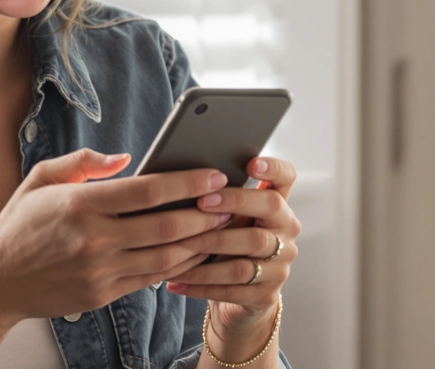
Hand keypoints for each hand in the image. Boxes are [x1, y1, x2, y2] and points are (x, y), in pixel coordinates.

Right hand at [0, 148, 232, 328]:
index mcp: (78, 204)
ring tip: (220, 227)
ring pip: (165, 258)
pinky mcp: (102, 295)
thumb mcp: (40, 179)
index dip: (186, 183)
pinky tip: (191, 251)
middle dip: (204, 214)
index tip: (213, 174)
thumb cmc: (20, 223)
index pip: (145, 191)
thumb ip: (83, 162)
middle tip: (229, 201)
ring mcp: (98, 271)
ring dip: (199, 243)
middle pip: (164, 227)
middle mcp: (92, 240)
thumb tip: (127, 159)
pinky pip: (151, 279)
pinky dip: (177, 265)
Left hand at [164, 157, 299, 340]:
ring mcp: (280, 266)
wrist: (234, 296)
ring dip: (208, 247)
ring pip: (248, 251)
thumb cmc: (222, 244)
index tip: (250, 163)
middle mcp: (285, 233)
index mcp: (276, 207)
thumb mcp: (223, 218)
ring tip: (176, 244)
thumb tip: (175, 176)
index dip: (273, 168)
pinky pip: (231, 288)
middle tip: (200, 201)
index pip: (286, 178)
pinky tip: (173, 280)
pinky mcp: (266, 295)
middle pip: (270, 209)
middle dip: (233, 202)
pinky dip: (198, 283)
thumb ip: (214, 198)